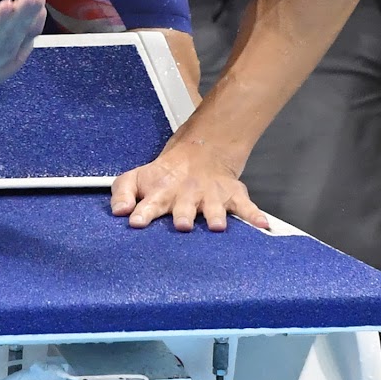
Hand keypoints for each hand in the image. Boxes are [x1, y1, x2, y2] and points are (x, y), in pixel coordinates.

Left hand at [111, 140, 269, 232]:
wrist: (200, 152)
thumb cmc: (165, 175)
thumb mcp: (138, 178)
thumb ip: (123, 193)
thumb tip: (118, 211)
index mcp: (161, 193)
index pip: (149, 204)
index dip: (143, 212)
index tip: (137, 221)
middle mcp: (186, 196)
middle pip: (184, 207)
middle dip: (183, 215)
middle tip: (182, 224)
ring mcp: (210, 196)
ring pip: (214, 208)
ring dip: (215, 216)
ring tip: (217, 226)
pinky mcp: (231, 196)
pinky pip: (245, 206)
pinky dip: (254, 215)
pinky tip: (262, 224)